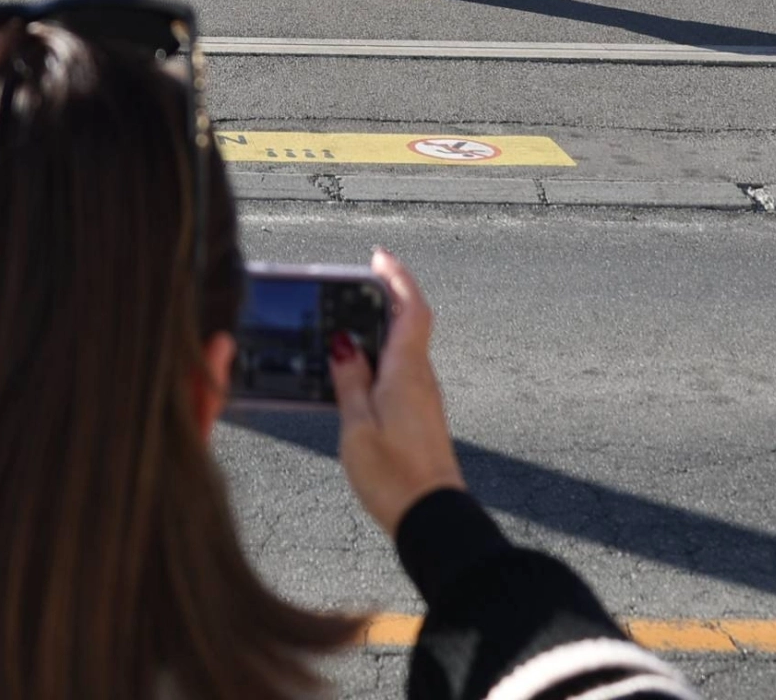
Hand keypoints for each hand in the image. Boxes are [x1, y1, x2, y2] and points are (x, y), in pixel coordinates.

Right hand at [329, 248, 464, 536]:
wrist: (432, 519)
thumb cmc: (394, 475)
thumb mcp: (356, 425)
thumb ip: (349, 380)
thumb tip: (343, 343)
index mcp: (407, 370)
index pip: (411, 307)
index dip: (397, 277)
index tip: (379, 256)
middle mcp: (420, 378)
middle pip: (407, 324)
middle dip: (383, 299)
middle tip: (353, 286)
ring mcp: (422, 398)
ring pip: (403, 349)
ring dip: (379, 330)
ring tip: (344, 328)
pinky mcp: (419, 418)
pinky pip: (400, 374)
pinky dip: (380, 360)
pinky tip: (355, 373)